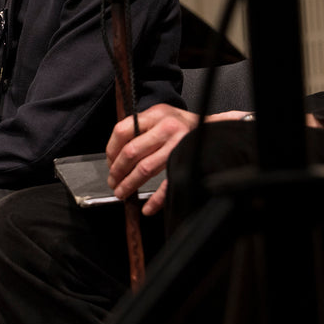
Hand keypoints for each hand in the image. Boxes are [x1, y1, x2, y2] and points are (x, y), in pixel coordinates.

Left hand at [105, 104, 249, 215]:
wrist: (213, 130)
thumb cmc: (181, 125)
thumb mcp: (160, 116)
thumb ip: (140, 128)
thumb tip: (114, 153)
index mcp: (156, 115)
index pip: (123, 131)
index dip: (111, 150)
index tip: (109, 163)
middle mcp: (167, 128)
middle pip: (131, 152)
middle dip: (117, 171)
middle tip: (113, 182)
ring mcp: (178, 145)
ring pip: (145, 168)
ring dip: (130, 184)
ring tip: (122, 192)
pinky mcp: (187, 161)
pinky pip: (167, 183)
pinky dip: (156, 199)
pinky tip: (148, 208)